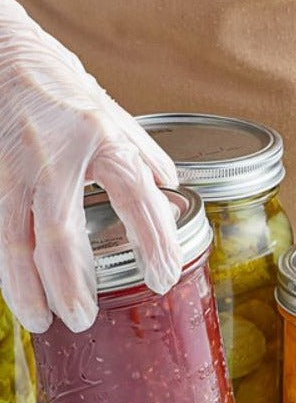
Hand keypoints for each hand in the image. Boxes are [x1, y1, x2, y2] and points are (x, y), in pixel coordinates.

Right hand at [0, 0, 181, 332]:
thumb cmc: (59, 82)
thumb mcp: (113, 113)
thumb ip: (144, 156)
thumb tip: (171, 192)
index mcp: (103, 141)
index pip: (137, 200)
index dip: (154, 243)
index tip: (163, 279)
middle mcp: (57, 157)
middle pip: (59, 231)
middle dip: (69, 283)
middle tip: (82, 319)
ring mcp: (14, 166)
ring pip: (13, 236)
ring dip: (25, 285)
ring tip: (39, 320)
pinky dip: (5, 261)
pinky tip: (15, 287)